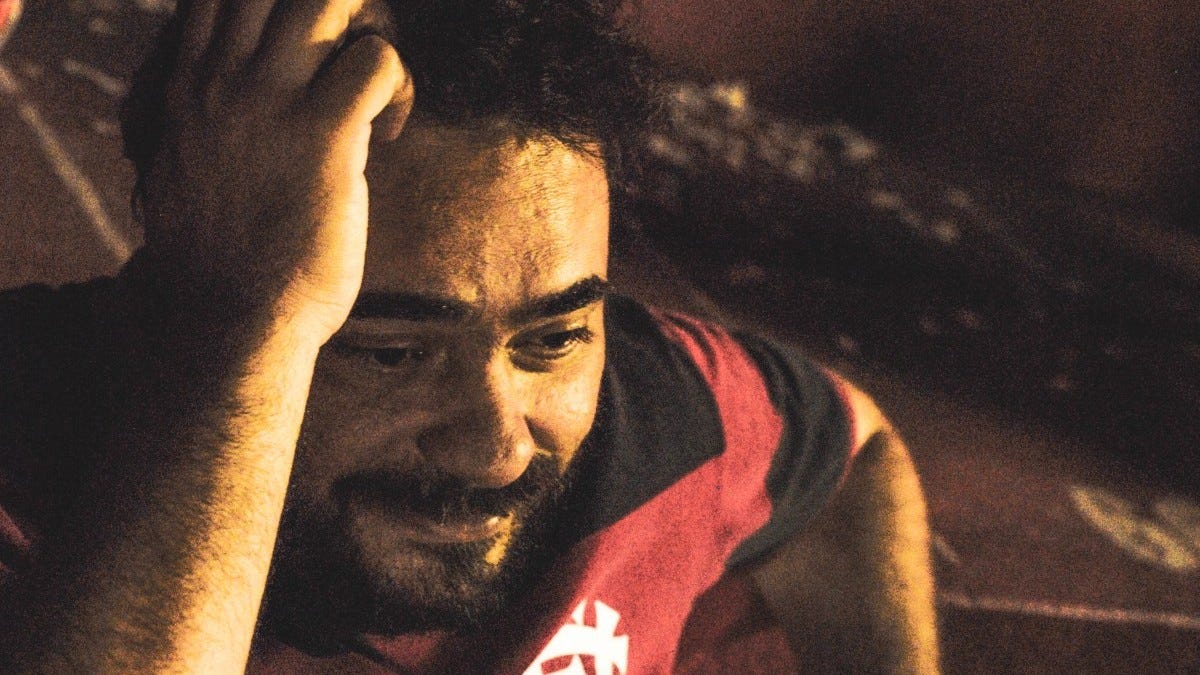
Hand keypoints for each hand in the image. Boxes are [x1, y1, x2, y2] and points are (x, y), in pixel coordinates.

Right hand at [138, 0, 411, 344]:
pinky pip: (376, 60)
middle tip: (352, 56)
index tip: (312, 52)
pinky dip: (399, 84)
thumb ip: (204, 121)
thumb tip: (218, 106)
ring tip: (374, 86)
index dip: (276, 6)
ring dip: (370, 26)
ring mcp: (268, 102)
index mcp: (185, 84)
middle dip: (332, 6)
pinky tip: (392, 131)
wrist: (222, 319)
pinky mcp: (322, 137)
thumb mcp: (183, 169)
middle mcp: (221, 79)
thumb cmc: (215, 258)